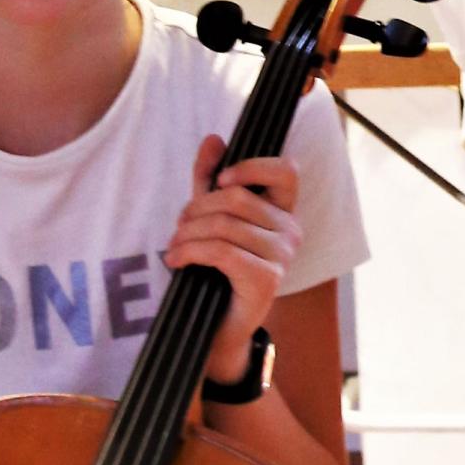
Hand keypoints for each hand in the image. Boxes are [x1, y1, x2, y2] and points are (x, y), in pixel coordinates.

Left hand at [167, 140, 302, 377]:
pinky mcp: (267, 279)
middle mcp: (291, 230)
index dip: (252, 166)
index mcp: (283, 211)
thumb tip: (214, 139)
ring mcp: (283, 255)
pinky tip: (176, 260)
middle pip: (238, 197)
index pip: (286, 171)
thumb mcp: (210, 216)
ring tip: (173, 247)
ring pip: (225, 225)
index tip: (220, 180)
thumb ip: (211, 178)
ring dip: (187, 234)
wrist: (217, 324)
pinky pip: (221, 251)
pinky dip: (190, 252)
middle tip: (178, 226)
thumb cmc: (218, 268)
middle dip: (197, 208)